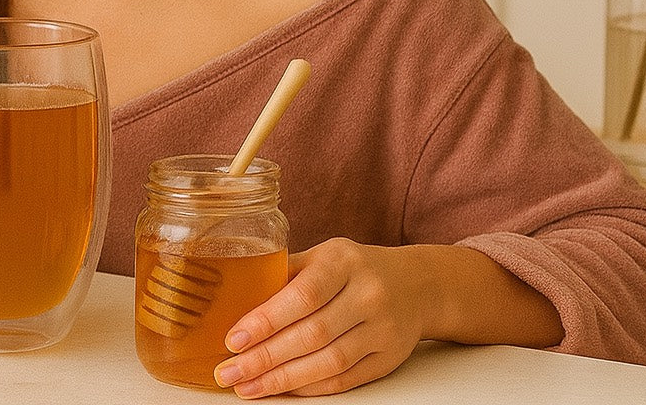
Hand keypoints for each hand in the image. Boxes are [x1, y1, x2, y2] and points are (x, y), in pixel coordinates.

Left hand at [214, 238, 429, 397]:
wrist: (417, 284)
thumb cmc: (356, 268)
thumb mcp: (324, 256)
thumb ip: (287, 274)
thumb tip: (238, 298)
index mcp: (344, 262)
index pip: (302, 295)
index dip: (266, 320)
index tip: (234, 339)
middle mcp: (368, 294)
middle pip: (312, 334)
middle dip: (265, 358)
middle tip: (229, 372)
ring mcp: (382, 329)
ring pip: (328, 362)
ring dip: (283, 379)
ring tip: (248, 387)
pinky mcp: (388, 358)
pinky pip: (344, 379)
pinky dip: (310, 387)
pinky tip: (283, 389)